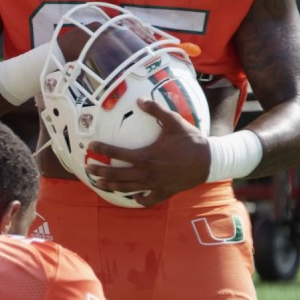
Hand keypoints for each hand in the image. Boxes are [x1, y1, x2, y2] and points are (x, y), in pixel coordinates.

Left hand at [86, 98, 210, 206]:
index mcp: (146, 156)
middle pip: (117, 174)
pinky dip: (139, 199)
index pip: (117, 152)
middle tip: (88, 169)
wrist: (211, 160)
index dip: (102, 148)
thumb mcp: (173, 122)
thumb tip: (139, 99)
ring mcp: (155, 184)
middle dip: (101, 171)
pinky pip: (148, 199)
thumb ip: (155, 110)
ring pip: (128, 188)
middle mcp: (147, 172)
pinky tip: (133, 197)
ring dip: (112, 186)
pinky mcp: (164, 192)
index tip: (91, 146)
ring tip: (99, 183)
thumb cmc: (191, 140)